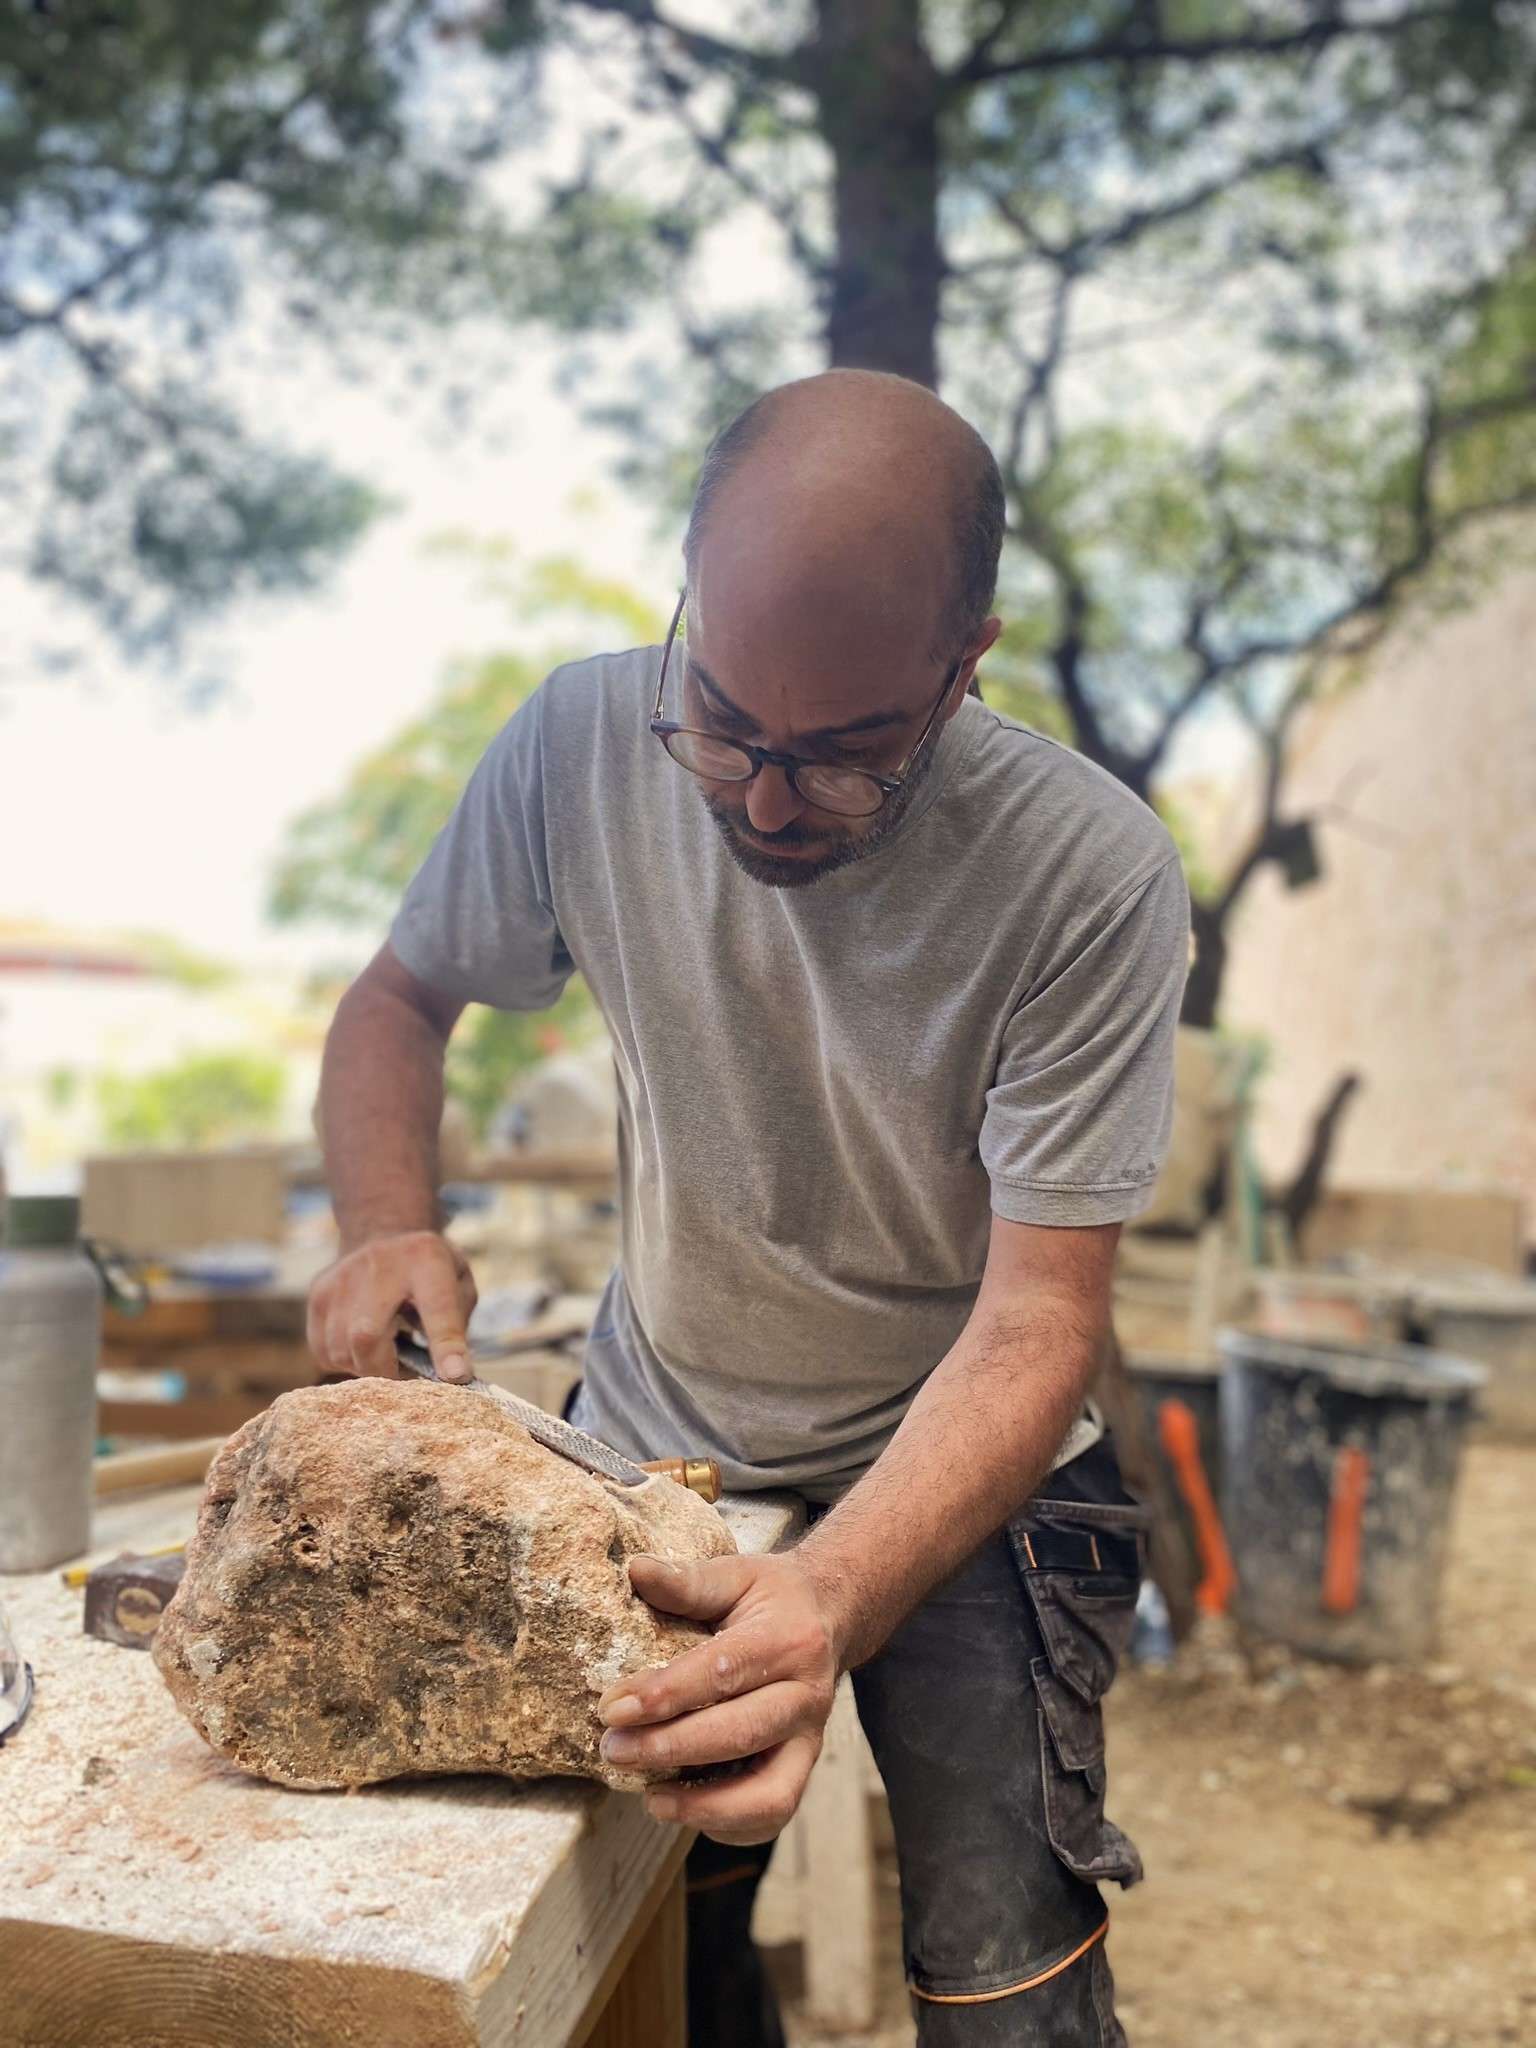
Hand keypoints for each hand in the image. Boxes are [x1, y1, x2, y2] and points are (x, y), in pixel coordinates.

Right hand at [307, 1230, 477, 1381]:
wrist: (382, 1233)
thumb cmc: (428, 1270)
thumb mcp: (460, 1282)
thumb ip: (457, 1324)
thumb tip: (451, 1373)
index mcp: (427, 1260)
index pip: (437, 1307)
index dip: (445, 1345)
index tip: (455, 1376)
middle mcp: (378, 1265)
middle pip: (367, 1336)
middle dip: (386, 1370)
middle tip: (404, 1374)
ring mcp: (340, 1279)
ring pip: (342, 1350)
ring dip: (367, 1366)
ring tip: (386, 1351)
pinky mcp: (318, 1295)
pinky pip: (325, 1352)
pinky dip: (347, 1360)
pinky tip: (363, 1343)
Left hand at [597, 1552, 843, 1844]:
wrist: (830, 1617)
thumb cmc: (771, 1598)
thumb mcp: (735, 1575)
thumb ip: (686, 1580)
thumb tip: (634, 1569)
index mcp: (788, 1640)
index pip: (722, 1672)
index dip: (663, 1693)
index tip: (611, 1706)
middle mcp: (807, 1695)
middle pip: (741, 1733)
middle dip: (669, 1749)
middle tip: (612, 1749)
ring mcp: (810, 1740)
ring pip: (769, 1793)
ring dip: (703, 1805)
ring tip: (648, 1798)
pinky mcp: (804, 1769)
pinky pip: (772, 1815)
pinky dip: (726, 1824)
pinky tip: (681, 1806)